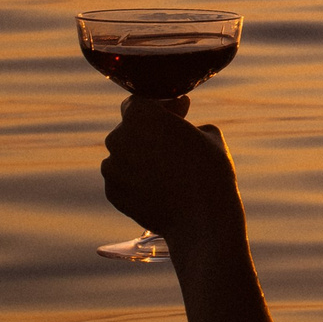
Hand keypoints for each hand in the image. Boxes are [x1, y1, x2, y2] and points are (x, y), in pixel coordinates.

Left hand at [102, 94, 241, 243]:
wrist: (201, 219)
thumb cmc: (210, 172)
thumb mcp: (209, 134)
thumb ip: (187, 124)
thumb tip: (181, 126)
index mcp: (140, 115)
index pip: (140, 101)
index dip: (162, 106)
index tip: (181, 111)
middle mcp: (118, 138)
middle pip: (131, 128)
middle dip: (151, 131)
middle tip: (176, 140)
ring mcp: (112, 167)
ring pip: (124, 154)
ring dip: (142, 156)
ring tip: (168, 168)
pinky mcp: (112, 193)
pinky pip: (123, 178)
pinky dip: (137, 179)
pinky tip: (159, 186)